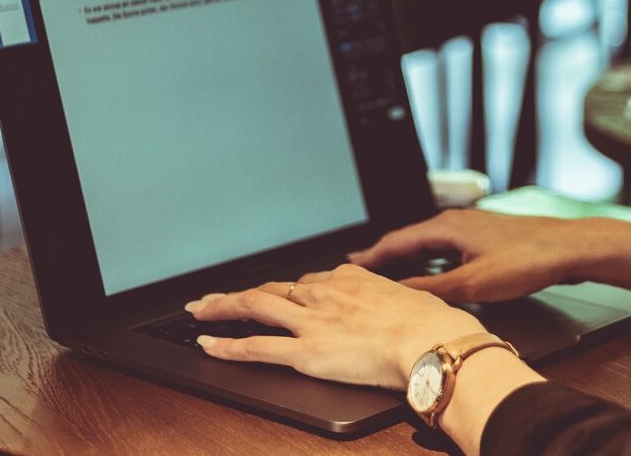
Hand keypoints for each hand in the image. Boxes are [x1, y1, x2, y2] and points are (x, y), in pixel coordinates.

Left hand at [185, 264, 484, 389]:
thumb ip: (393, 303)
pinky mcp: (306, 351)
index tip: (279, 297)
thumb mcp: (410, 300)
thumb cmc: (430, 323)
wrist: (430, 339)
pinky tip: (208, 345)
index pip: (309, 283)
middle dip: (240, 293)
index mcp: (352, 280)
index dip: (288, 292)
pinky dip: (228, 346)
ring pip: (255, 307)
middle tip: (215, 297)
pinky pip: (257, 347)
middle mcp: (325, 294)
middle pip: (272, 288)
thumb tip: (402, 310)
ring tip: (200, 310)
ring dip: (222, 308)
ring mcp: (312, 321)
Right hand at [346, 209, 584, 302]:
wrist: (568, 248)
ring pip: (428, 245)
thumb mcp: (473, 283)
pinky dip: (430, 262)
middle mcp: (455, 222)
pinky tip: (432, 275)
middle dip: (384, 256)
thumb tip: (400, 294)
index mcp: (446, 226)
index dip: (371, 256)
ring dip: (407, 259)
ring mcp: (471, 229)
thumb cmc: (526, 260)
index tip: (349, 266)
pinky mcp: (485, 239)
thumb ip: (433, 289)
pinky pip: (445, 249)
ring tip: (388, 274)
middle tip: (360, 270)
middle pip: (409, 240)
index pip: (396, 241)